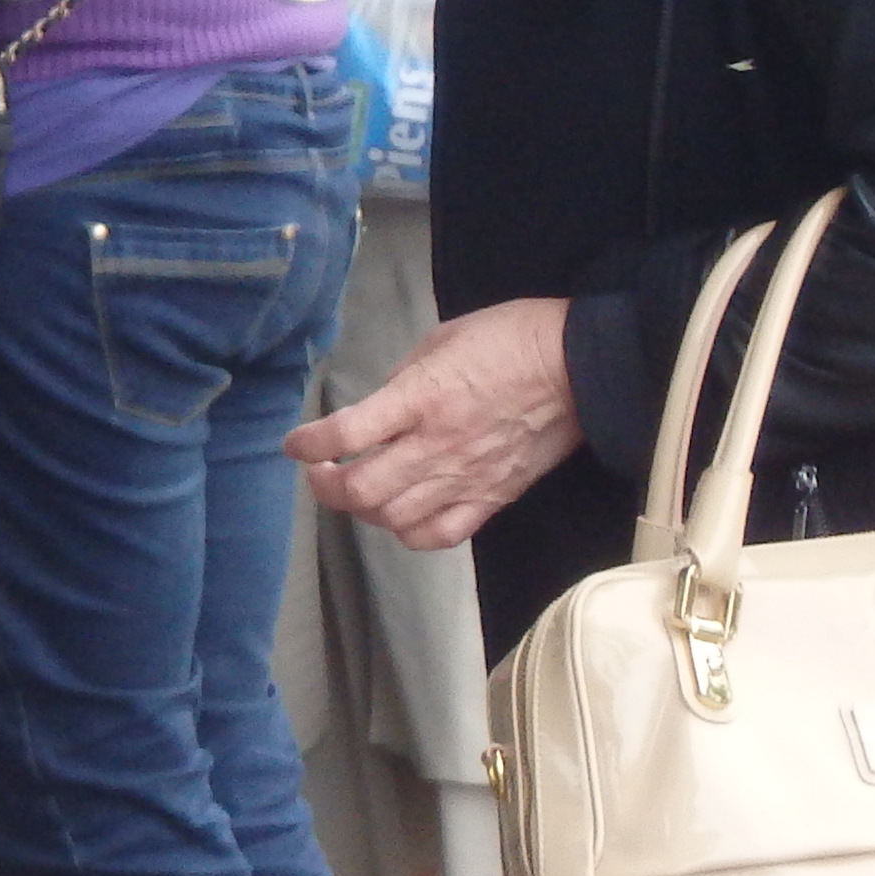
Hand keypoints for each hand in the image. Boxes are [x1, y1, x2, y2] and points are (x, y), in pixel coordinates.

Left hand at [288, 298, 582, 549]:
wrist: (578, 365)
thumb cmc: (507, 340)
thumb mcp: (439, 342)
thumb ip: (401, 383)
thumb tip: (375, 414)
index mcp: (421, 398)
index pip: (346, 433)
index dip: (308, 443)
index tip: (296, 443)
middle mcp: (437, 445)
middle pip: (362, 490)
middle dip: (326, 487)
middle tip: (321, 471)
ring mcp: (466, 478)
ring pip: (394, 519)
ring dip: (363, 510)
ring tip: (358, 491)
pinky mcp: (493, 498)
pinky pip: (440, 535)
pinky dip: (410, 533)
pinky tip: (401, 515)